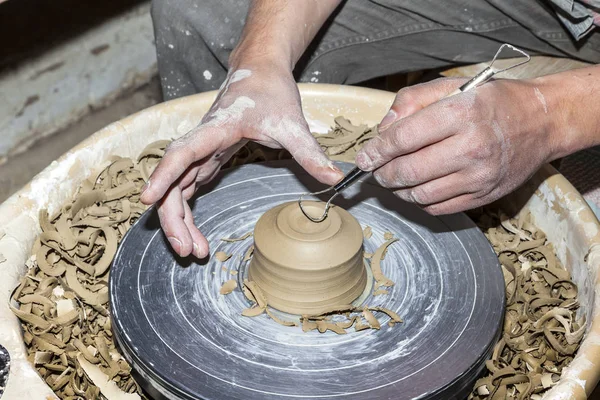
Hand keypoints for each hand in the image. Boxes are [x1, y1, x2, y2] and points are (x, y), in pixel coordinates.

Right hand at [140, 65, 342, 257]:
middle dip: (173, 216)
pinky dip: (188, 212)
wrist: (260, 70)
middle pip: (173, 180)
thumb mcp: (292, 123)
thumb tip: (335, 178)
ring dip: (180, 220)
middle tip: (187, 250)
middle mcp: (201, 140)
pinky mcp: (206, 157)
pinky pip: (188, 188)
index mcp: (216, 129)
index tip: (148, 199)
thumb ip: (310, 152)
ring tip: (193, 250)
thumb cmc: (270, 91)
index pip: (182, 152)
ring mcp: (201, 150)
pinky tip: (196, 233)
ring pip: (177, 188)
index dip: (163, 175)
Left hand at [355, 77, 560, 214]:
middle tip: (376, 169)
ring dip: (398, 190)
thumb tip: (382, 130)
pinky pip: (439, 208)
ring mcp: (479, 176)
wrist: (542, 121)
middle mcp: (471, 147)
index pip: (403, 138)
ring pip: (420, 195)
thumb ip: (411, 101)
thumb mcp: (452, 86)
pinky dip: (420, 201)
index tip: (365, 157)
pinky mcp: (484, 196)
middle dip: (383, 173)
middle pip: (408, 171)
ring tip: (394, 178)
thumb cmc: (492, 101)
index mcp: (460, 114)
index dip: (376, 151)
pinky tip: (417, 188)